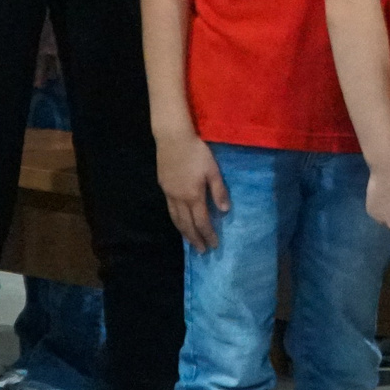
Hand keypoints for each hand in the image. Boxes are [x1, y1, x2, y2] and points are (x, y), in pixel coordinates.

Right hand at [157, 132, 231, 252]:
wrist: (173, 138)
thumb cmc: (196, 152)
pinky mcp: (164, 187)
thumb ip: (219, 191)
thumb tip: (225, 211)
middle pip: (187, 225)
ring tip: (190, 242)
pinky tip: (179, 222)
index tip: (213, 245)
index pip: (202, 222)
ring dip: (184, 233)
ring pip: (176, 219)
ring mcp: (169, 194)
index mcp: (193, 195)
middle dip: (195, 239)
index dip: (208, 234)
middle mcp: (179, 199)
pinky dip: (176, 221)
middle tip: (201, 251)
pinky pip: (170, 210)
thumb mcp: (213, 170)